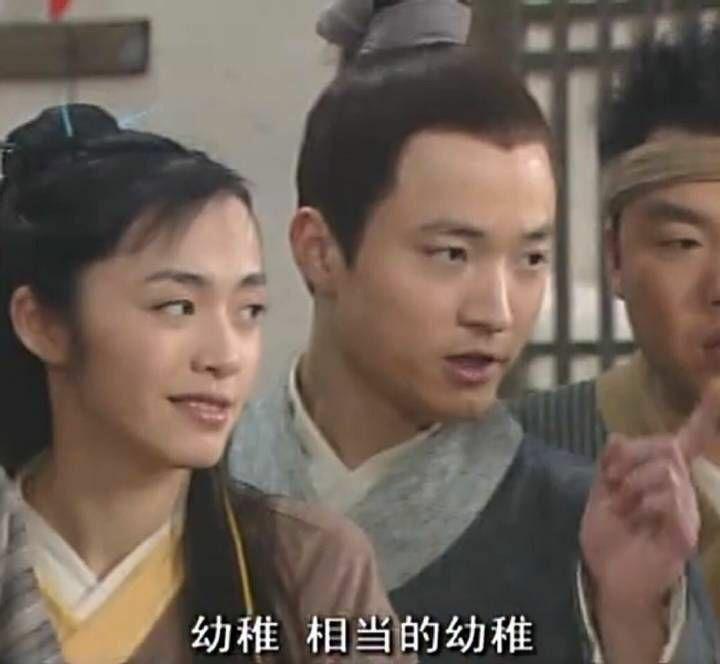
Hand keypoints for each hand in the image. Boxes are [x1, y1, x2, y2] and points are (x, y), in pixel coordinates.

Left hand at [579, 385, 718, 660]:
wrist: (607, 577)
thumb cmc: (610, 534)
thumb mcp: (601, 491)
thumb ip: (609, 463)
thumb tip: (618, 436)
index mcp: (663, 477)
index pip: (689, 441)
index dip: (704, 416)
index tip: (716, 388)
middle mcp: (681, 491)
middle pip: (667, 446)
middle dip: (631, 458)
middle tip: (612, 483)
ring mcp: (686, 512)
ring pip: (668, 470)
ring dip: (634, 483)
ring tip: (622, 506)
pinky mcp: (684, 535)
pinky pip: (673, 500)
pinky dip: (647, 501)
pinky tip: (636, 517)